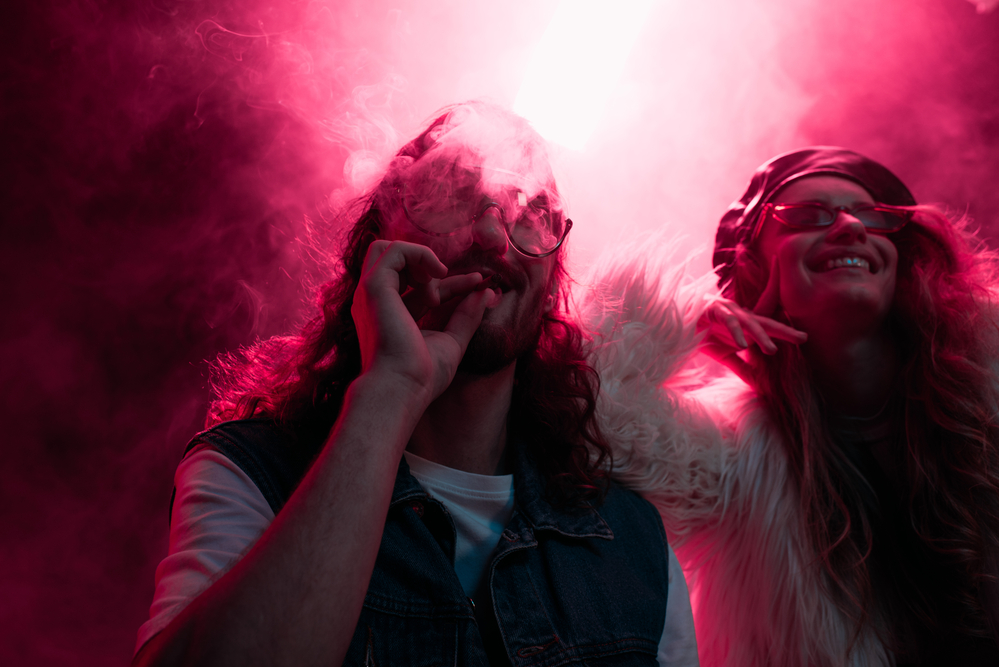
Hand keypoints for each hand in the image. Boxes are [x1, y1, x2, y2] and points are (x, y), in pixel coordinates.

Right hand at [351, 240, 495, 405]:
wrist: (402, 388)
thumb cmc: (422, 376)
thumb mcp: (452, 342)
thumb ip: (466, 317)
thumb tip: (485, 293)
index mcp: (391, 316)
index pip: (421, 288)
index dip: (453, 282)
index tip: (479, 282)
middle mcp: (377, 303)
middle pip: (395, 262)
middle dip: (424, 263)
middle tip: (446, 281)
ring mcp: (372, 294)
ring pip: (387, 250)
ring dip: (420, 257)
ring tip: (438, 279)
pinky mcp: (374, 287)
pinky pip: (394, 251)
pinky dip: (419, 254)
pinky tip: (437, 274)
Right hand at [698, 258, 805, 378]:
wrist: (676, 320)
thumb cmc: (701, 334)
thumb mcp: (724, 355)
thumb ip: (740, 367)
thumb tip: (757, 384)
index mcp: (745, 324)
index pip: (768, 328)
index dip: (785, 333)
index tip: (804, 339)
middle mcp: (740, 315)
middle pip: (765, 323)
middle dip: (784, 330)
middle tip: (803, 338)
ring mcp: (727, 311)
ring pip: (749, 322)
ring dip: (761, 335)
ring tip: (772, 350)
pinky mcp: (713, 310)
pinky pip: (728, 321)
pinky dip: (735, 332)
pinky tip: (742, 344)